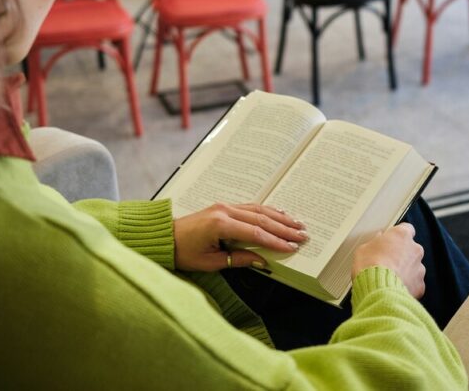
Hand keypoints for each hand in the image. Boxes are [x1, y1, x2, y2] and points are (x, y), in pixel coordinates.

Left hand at [173, 203, 307, 271]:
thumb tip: (262, 261)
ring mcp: (225, 206)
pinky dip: (267, 211)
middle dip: (284, 228)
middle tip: (303, 234)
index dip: (276, 241)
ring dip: (279, 217)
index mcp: (220, 224)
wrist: (166, 237)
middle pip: (261, 219)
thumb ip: (238, 259)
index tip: (292, 247)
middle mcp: (224, 211)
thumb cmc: (183, 252)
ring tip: (297, 224)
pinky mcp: (224, 206)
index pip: (256, 233)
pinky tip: (279, 214)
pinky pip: (250, 207)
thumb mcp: (211, 262)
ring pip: (259, 210)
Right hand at [352, 223, 425, 298]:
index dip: (397, 236)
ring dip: (405, 270)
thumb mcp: (364, 248)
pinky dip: (407, 285)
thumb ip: (374, 242)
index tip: (390, 241)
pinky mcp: (420, 284)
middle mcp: (414, 249)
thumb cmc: (370, 267)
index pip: (406, 229)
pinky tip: (395, 288)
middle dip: (402, 254)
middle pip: (411, 248)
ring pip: (414, 266)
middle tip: (388, 261)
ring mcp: (419, 267)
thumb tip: (376, 242)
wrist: (378, 289)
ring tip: (390, 277)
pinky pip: (415, 283)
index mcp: (401, 235)